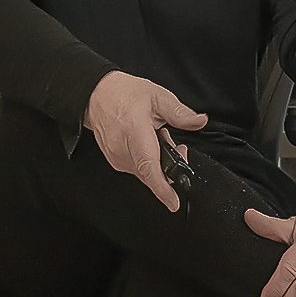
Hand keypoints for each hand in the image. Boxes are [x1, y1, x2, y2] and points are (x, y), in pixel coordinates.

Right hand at [83, 71, 207, 210]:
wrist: (96, 95)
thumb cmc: (123, 94)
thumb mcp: (157, 97)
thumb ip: (180, 113)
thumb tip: (200, 121)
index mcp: (135, 132)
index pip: (149, 167)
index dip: (162, 189)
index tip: (173, 203)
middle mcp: (123, 150)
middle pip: (153, 174)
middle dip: (172, 167)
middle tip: (179, 147)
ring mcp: (117, 158)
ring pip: (147, 174)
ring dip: (161, 163)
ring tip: (161, 139)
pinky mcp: (115, 162)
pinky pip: (138, 170)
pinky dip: (149, 162)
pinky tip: (150, 145)